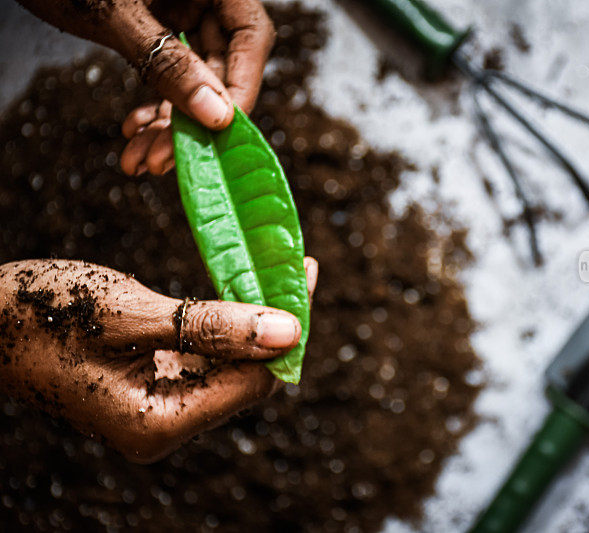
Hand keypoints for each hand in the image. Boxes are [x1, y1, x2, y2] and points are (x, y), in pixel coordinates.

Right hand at [0, 258, 316, 463]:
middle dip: (274, 323)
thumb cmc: (41, 313)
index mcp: (159, 422)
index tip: (304, 271)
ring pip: (230, 365)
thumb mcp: (131, 314)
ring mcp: (158, 409)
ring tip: (273, 269)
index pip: (254, 381)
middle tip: (293, 264)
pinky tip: (237, 290)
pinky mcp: (151, 386)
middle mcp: (164, 426)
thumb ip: (213, 326)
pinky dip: (225, 325)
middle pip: (247, 376)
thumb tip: (288, 332)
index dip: (287, 329)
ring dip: (252, 320)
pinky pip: (205, 358)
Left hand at [16, 0, 274, 174]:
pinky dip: (152, 106)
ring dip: (168, 125)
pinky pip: (167, 74)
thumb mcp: (115, 15)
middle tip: (164, 160)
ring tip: (142, 160)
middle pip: (220, 67)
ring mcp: (180, 11)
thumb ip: (169, 63)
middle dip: (191, 121)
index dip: (241, 88)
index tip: (220, 131)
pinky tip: (134, 130)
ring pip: (193, 80)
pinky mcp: (157, 29)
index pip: (249, 37)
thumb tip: (217, 115)